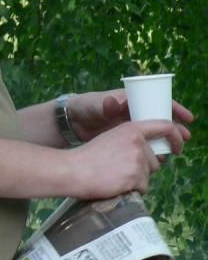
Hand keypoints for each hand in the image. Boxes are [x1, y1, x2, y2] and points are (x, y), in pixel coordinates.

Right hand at [67, 119, 183, 198]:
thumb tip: (149, 155)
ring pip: (149, 175)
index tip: (178, 148)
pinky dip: (132, 190)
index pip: (165, 126)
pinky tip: (116, 184)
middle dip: (143, 168)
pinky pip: (142, 188)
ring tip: (116, 176)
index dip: (176, 137)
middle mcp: (138, 142)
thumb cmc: (89, 156)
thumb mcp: (111, 138)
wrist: (74, 170)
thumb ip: (131, 141)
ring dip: (137, 179)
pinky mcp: (135, 177)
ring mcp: (138, 160)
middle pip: (155, 160)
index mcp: (132, 128)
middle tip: (121, 170)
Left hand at [68, 88, 192, 144]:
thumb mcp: (94, 105)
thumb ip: (104, 104)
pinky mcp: (126, 139)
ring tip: (174, 152)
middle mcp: (134, 112)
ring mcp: (131, 126)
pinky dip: (153, 150)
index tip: (188, 119)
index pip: (159, 101)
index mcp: (131, 100)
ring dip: (166, 141)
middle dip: (175, 129)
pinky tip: (158, 159)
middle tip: (186, 140)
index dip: (175, 108)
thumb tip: (114, 101)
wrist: (72, 122)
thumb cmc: (83, 107)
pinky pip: (145, 144)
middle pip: (161, 119)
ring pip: (155, 134)